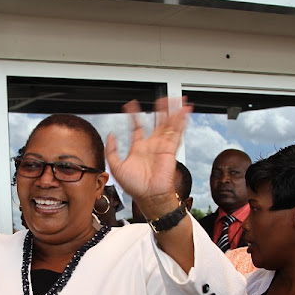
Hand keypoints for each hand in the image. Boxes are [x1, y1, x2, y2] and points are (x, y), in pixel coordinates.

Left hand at [106, 97, 192, 218]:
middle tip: (162, 97)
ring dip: (172, 111)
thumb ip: (111, 151)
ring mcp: (162, 146)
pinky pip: (177, 132)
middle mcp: (152, 145)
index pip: (137, 127)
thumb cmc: (134, 186)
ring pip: (169, 124)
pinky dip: (181, 122)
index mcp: (139, 148)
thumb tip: (111, 135)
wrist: (149, 196)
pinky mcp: (171, 150)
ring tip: (175, 98)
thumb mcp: (116, 167)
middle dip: (160, 109)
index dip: (133, 115)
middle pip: (158, 122)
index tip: (130, 105)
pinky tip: (184, 111)